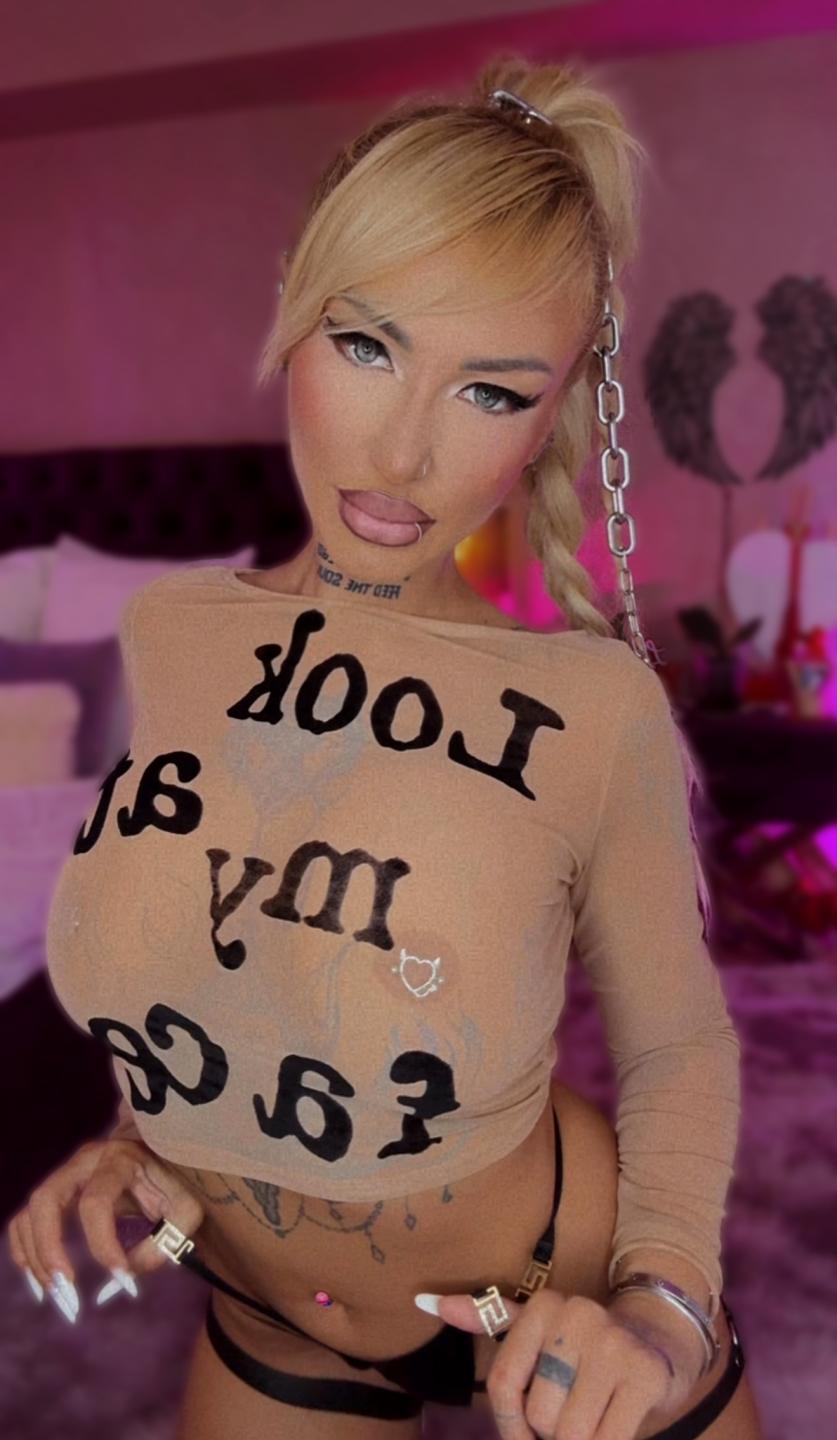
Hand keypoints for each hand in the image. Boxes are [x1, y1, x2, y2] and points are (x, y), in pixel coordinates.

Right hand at [5, 1137, 204, 1322]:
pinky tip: (42, 1281)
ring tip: (55, 1293)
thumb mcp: (185, 1212)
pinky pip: (26, 1221)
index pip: (95, 1202)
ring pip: (30, 1213)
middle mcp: (85, 1161)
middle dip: (49, 1248)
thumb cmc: (175, 1186)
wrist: (163, 1161)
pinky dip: (25, 1251)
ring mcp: (66, 1175)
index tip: (121, 1277)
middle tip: (66, 1288)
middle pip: (46, 1199)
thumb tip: (124, 1277)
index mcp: (119, 1159)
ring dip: (34, 1256)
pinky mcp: (58, 1192)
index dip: (102, 1244)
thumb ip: (162, 1244)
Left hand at [424, 1286, 700, 1438]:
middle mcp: (578, 1316)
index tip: (524, 1432)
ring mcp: (614, 1345)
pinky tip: (613, 1427)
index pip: (504, 1385)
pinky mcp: (645, 1376)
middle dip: (553, 1431)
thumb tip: (426, 1303)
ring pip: (571, 1434)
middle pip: (539, 1414)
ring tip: (594, 1418)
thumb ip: (486, 1315)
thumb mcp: (537, 1326)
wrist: (662, 1338)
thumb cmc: (584, 1346)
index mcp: (544, 1306)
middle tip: (573, 1414)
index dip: (511, 1425)